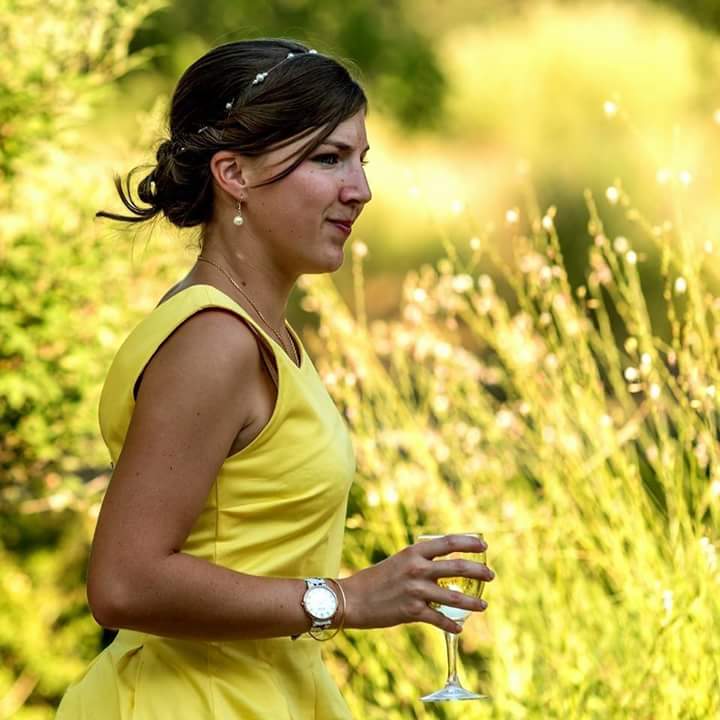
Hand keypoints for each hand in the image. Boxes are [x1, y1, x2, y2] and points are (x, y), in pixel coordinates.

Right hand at [338, 534, 493, 633]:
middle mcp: (417, 568)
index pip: (448, 543)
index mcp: (414, 551)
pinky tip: (459, 628)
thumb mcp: (399, 561)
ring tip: (484, 605)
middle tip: (491, 574)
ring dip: (472, 601)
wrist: (353, 599)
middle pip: (457, 567)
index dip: (469, 543)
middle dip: (478, 570)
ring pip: (453, 596)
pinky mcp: (412, 611)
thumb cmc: (375, 579)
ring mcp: (415, 590)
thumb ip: (419, 561)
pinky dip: (451, 624)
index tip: (484, 546)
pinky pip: (439, 619)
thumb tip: (442, 565)